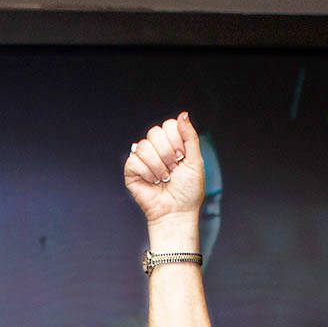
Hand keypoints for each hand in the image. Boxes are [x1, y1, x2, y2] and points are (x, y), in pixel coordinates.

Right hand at [125, 113, 205, 231]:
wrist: (177, 212)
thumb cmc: (188, 191)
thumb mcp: (196, 161)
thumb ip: (190, 136)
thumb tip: (183, 114)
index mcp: (172, 144)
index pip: (169, 125)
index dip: (176, 140)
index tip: (181, 157)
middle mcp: (156, 149)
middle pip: (155, 132)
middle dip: (167, 154)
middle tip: (173, 170)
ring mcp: (143, 159)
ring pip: (144, 146)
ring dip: (158, 166)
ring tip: (164, 178)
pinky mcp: (131, 170)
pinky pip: (134, 160)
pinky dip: (147, 173)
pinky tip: (152, 182)